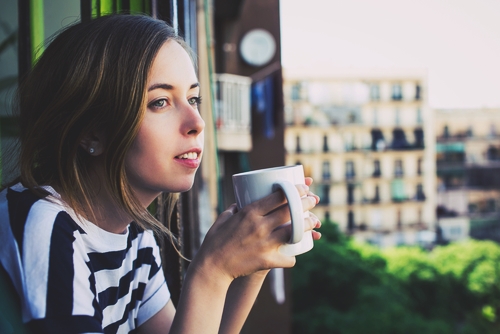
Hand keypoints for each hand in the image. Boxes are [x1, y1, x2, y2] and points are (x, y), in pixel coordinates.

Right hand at [192, 178, 320, 282]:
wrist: (211, 267)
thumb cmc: (215, 241)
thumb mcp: (224, 218)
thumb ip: (235, 209)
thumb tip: (241, 202)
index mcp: (249, 212)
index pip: (279, 196)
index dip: (295, 189)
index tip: (303, 188)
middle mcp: (259, 225)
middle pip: (291, 210)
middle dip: (306, 203)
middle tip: (313, 200)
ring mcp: (265, 243)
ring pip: (295, 231)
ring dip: (306, 226)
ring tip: (312, 223)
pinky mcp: (267, 260)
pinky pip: (288, 258)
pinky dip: (291, 257)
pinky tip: (292, 255)